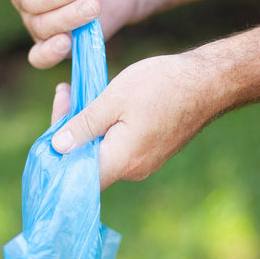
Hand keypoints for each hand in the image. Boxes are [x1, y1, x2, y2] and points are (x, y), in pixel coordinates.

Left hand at [49, 53, 215, 189]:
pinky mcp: (152, 152)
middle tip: (65, 92)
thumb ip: (84, 125)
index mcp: (122, 160)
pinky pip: (119, 147)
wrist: (209, 83)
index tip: (50, 127)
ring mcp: (144, 163)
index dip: (57, 156)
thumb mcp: (114, 98)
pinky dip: (105, 128)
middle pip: (88, 161)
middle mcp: (133, 170)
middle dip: (68, 130)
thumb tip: (57, 148)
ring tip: (78, 91)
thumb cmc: (162, 85)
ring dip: (86, 126)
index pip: (77, 175)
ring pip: (103, 152)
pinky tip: (101, 104)